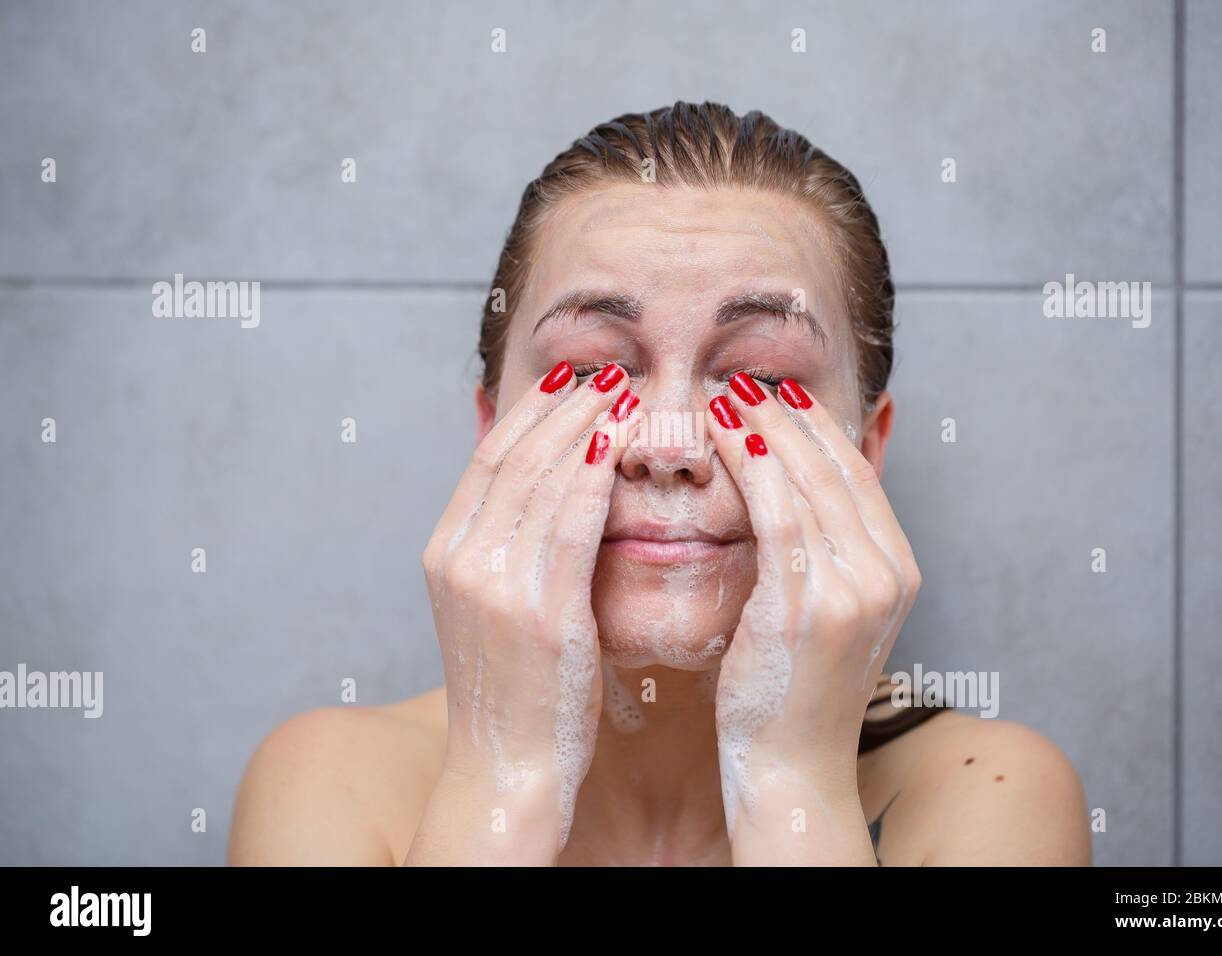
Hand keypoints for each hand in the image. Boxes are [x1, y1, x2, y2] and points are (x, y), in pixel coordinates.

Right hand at [411, 360, 638, 862]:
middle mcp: (461, 559)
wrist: (508, 765)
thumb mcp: (500, 604)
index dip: (531, 413)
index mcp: (446, 553)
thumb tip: (555, 487)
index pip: (488, 459)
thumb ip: (516, 544)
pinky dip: (594, 475)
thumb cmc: (519, 686)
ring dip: (584, 427)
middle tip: (607, 371)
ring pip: (541, 479)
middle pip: (514, 457)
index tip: (570, 380)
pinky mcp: (538, 611)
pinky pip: (570, 522)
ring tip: (623, 393)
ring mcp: (494, 583)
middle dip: (562, 407)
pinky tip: (620, 445)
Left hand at [706, 373, 920, 863]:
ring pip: (809, 480)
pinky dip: (755, 468)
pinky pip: (780, 514)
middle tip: (744, 377)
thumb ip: (818, 549)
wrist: (789, 767)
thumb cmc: (790, 690)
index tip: (774, 392)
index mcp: (897, 569)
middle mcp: (888, 572)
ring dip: (766, 428)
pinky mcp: (810, 606)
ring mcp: (855, 589)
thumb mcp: (821, 610)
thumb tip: (790, 489)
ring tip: (727, 393)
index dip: (814, 425)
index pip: (855, 473)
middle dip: (787, 415)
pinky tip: (727, 437)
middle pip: (836, 466)